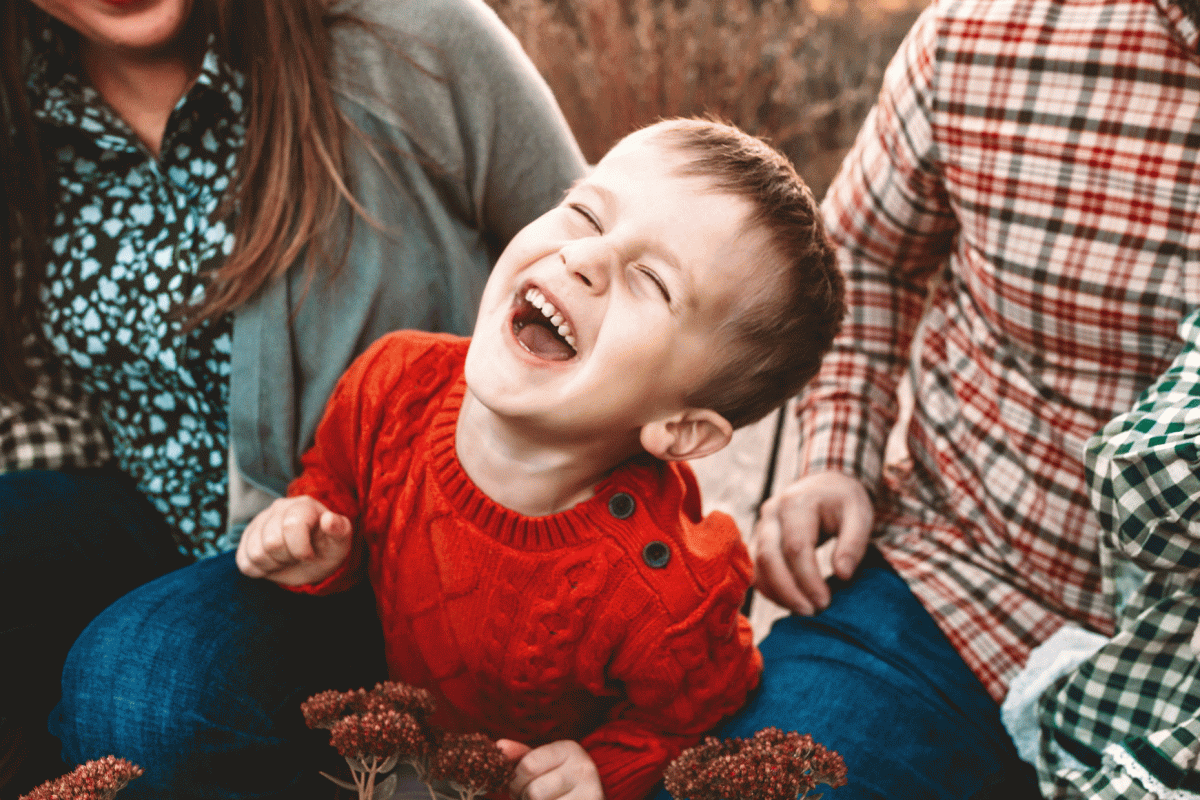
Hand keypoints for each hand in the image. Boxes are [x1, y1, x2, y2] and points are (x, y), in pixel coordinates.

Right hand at [235, 496, 351, 585]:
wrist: (313, 560)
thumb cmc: (327, 549)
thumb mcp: (340, 543)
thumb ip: (340, 530)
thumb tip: (329, 519)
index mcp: (303, 506)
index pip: (291, 526)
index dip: (301, 549)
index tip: (310, 554)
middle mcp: (279, 507)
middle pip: (272, 543)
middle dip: (288, 557)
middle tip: (297, 555)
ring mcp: (259, 521)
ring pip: (256, 553)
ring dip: (274, 564)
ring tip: (286, 557)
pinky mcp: (246, 538)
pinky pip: (243, 562)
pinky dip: (259, 570)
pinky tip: (273, 562)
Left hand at [496, 739, 603, 799]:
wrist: (589, 798)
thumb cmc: (560, 782)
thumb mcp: (544, 764)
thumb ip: (521, 756)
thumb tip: (500, 746)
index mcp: (569, 749)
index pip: (528, 765)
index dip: (516, 780)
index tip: (518, 785)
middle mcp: (583, 769)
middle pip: (534, 791)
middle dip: (525, 798)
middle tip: (530, 798)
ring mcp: (590, 793)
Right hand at [751, 472, 872, 614]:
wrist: (825, 484)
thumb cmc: (844, 501)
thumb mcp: (860, 514)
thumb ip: (854, 543)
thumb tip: (842, 574)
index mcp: (796, 503)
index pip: (796, 547)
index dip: (808, 579)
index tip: (825, 602)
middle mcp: (772, 512)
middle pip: (769, 557)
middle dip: (788, 591)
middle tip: (811, 613)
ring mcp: (761, 525)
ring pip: (757, 566)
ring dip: (777, 593)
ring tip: (803, 611)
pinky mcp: (758, 539)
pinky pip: (756, 569)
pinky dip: (770, 588)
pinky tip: (791, 601)